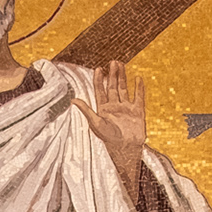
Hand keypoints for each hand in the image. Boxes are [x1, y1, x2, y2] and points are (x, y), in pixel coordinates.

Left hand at [73, 62, 147, 191]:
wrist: (126, 150)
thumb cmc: (109, 139)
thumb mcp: (96, 123)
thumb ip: (86, 110)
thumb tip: (72, 100)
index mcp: (103, 109)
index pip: (100, 91)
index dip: (99, 80)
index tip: (98, 68)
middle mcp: (115, 107)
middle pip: (112, 87)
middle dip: (112, 75)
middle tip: (113, 62)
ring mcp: (126, 108)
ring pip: (124, 89)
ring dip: (122, 77)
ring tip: (121, 65)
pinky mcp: (138, 112)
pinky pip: (139, 97)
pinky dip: (139, 88)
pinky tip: (138, 78)